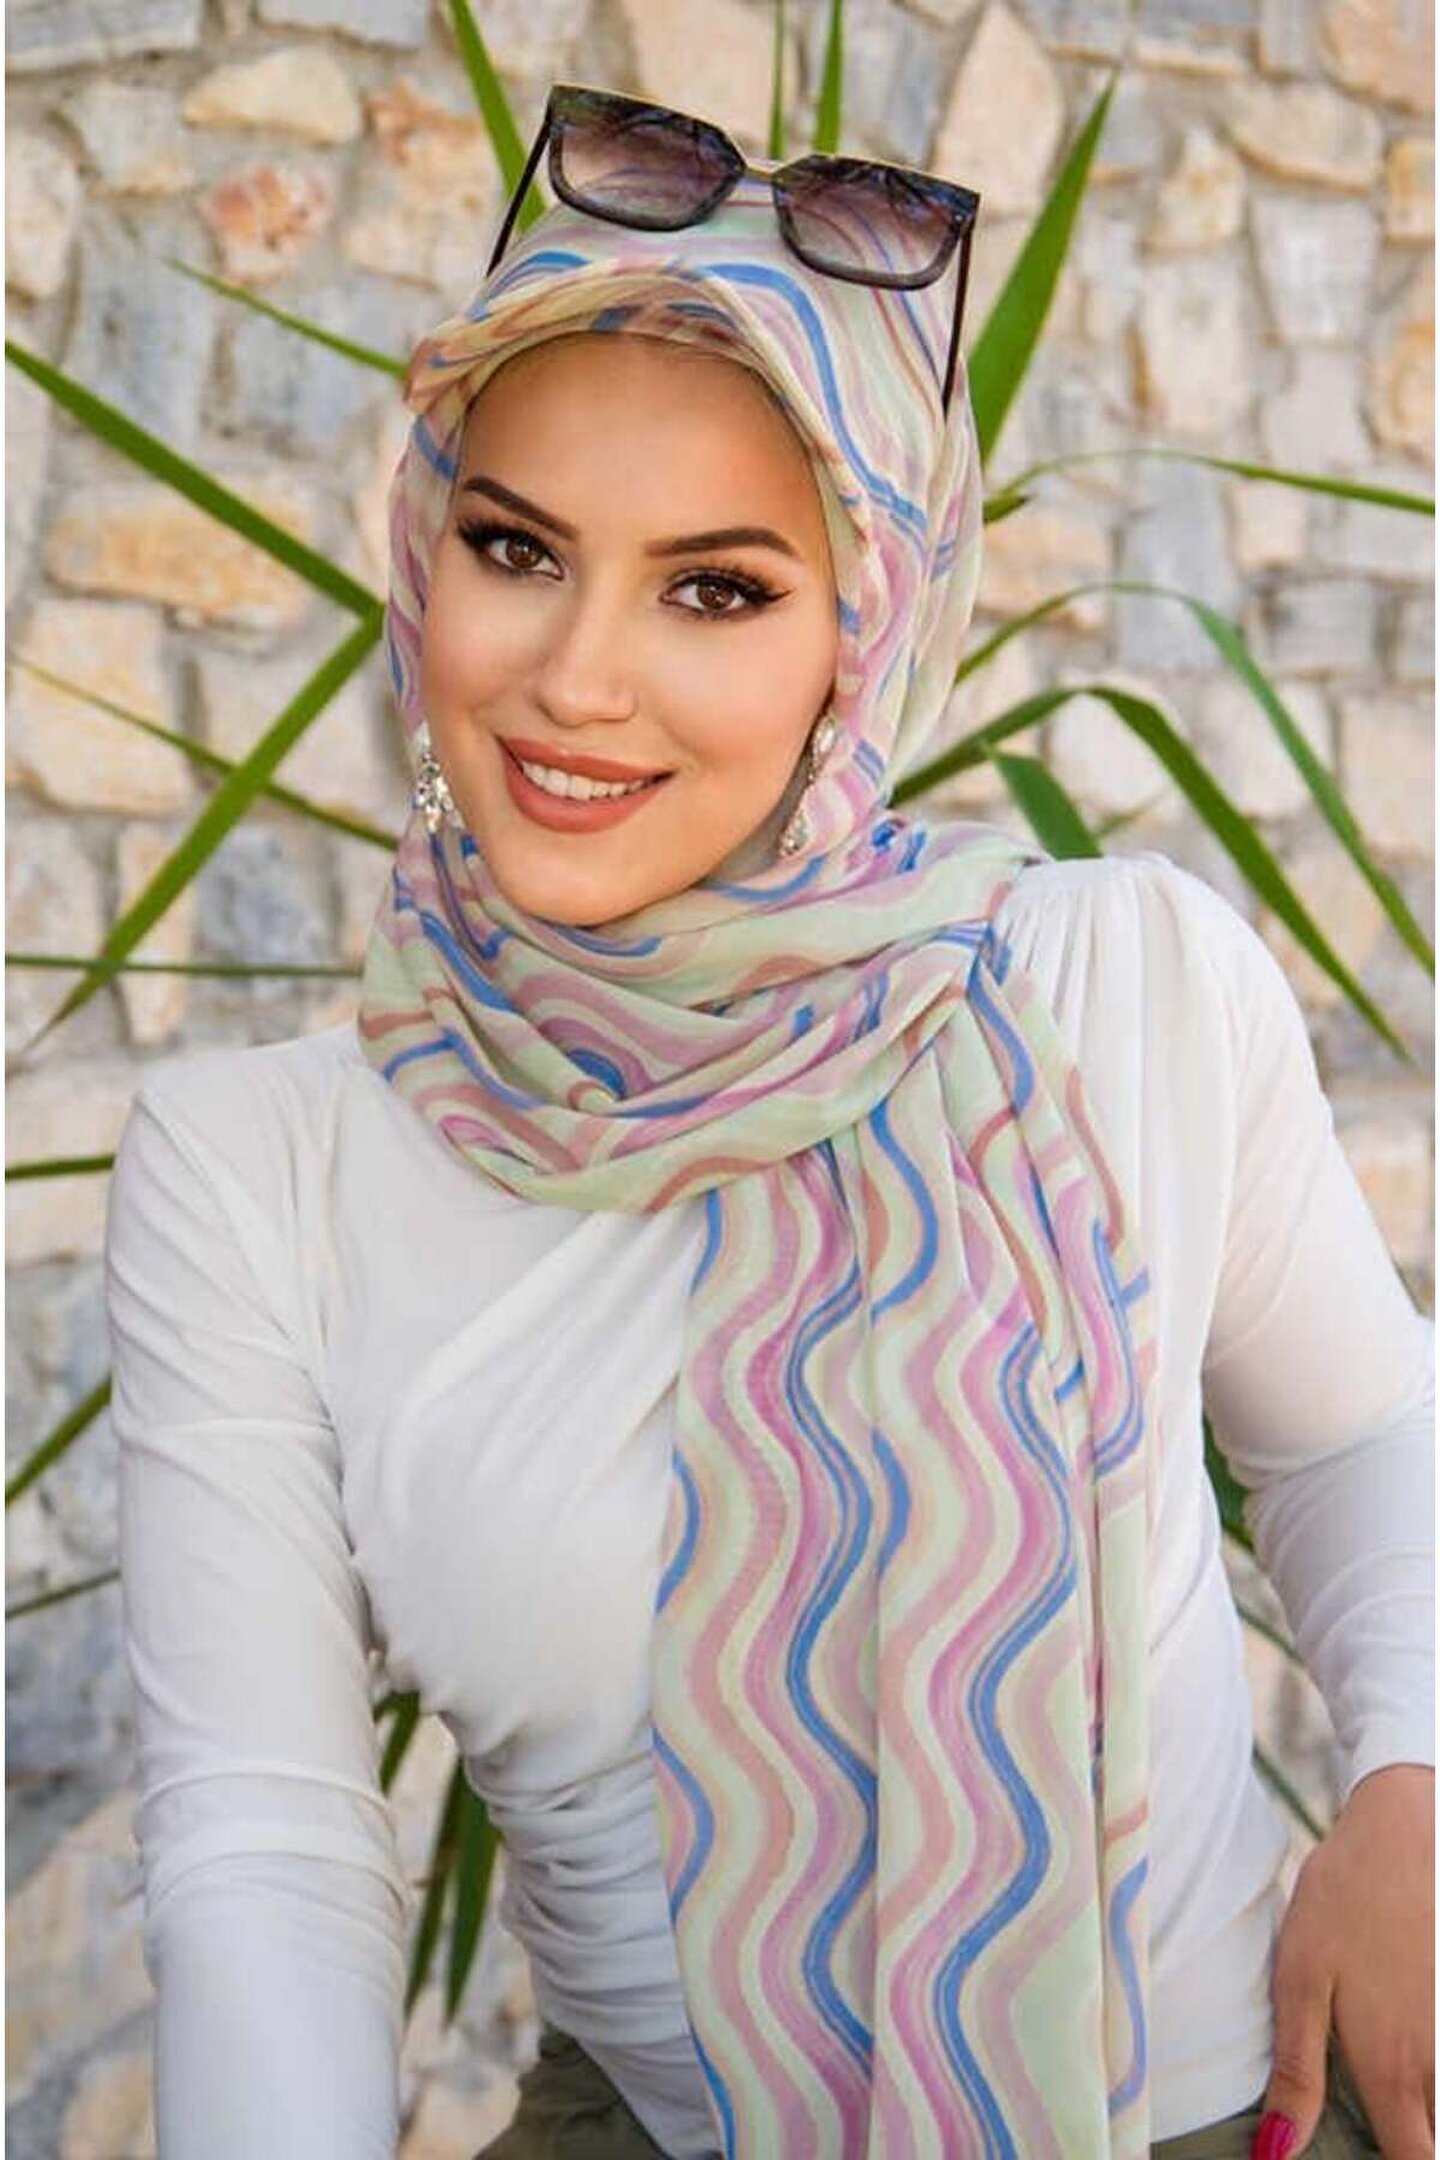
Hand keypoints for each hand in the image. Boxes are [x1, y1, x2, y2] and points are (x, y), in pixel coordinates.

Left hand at [1253, 1762, 1433, 2158]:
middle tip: (1379, 2120)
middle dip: (1412, 2140)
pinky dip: (1439, 2071)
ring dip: (1427, 2104)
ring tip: (1395, 2091)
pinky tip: (1417, 2051)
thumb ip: (1296, 2073)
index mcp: (1392, 2068)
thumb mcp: (1300, 1980)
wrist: (1403, 1831)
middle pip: (1435, 2138)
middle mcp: (1439, 2063)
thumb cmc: (1342, 1902)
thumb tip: (1275, 2155)